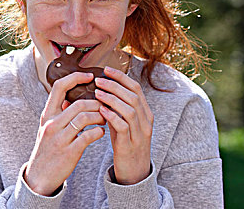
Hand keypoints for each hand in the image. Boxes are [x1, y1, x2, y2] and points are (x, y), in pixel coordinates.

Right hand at [24, 72, 105, 195]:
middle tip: (105, 106)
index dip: (76, 77)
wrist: (39, 177)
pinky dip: (98, 132)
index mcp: (47, 114)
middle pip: (79, 103)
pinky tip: (101, 132)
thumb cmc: (46, 150)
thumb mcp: (47, 128)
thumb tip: (70, 97)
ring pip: (85, 118)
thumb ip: (58, 113)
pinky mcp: (69, 152)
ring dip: (100, 116)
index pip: (59, 87)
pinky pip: (88, 136)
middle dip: (96, 103)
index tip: (90, 76)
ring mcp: (60, 138)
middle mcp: (52, 123)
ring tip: (104, 118)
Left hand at [94, 66, 153, 184]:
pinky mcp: (131, 146)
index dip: (121, 77)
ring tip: (97, 93)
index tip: (106, 69)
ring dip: (113, 99)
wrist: (134, 174)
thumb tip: (99, 89)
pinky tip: (101, 111)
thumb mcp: (123, 123)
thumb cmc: (126, 144)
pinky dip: (113, 117)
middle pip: (133, 96)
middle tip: (98, 80)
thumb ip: (115, 108)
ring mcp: (140, 134)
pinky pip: (124, 128)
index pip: (136, 88)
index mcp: (145, 113)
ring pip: (131, 110)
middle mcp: (146, 121)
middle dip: (115, 85)